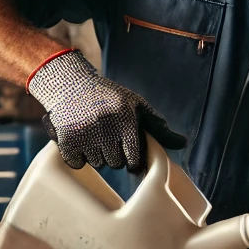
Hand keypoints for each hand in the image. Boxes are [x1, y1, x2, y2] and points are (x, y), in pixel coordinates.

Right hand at [28, 49, 185, 171]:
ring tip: (94, 135)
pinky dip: (79, 158)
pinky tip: (81, 141)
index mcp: (126, 118)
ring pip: (98, 164)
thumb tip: (183, 143)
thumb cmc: (110, 98)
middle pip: (116, 164)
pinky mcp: (66, 138)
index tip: (128, 151)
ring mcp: (84, 133)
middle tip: (108, 137)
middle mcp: (105, 126)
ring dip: (97, 155)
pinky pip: (77, 163)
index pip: (134, 159)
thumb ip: (158, 127)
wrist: (71, 84)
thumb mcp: (137, 106)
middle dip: (115, 154)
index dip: (132, 159)